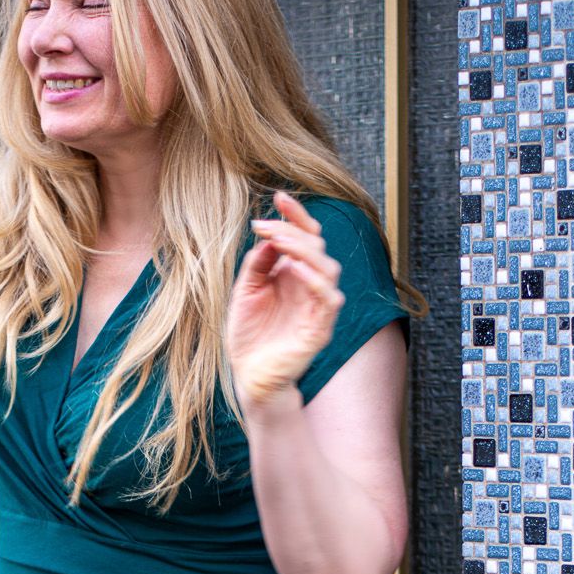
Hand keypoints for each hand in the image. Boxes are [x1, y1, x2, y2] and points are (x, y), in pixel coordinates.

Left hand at [225, 189, 343, 409]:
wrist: (250, 377)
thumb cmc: (248, 336)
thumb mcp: (245, 292)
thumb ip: (257, 265)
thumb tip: (267, 237)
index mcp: (293, 274)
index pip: (305, 236)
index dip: (296, 215)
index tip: (278, 196)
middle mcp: (309, 286)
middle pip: (317, 246)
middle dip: (293, 229)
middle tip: (265, 225)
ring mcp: (317, 307)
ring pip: (328, 268)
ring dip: (304, 250)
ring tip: (279, 242)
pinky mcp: (320, 328)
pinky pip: (329, 299)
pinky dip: (315, 281)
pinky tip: (293, 269)